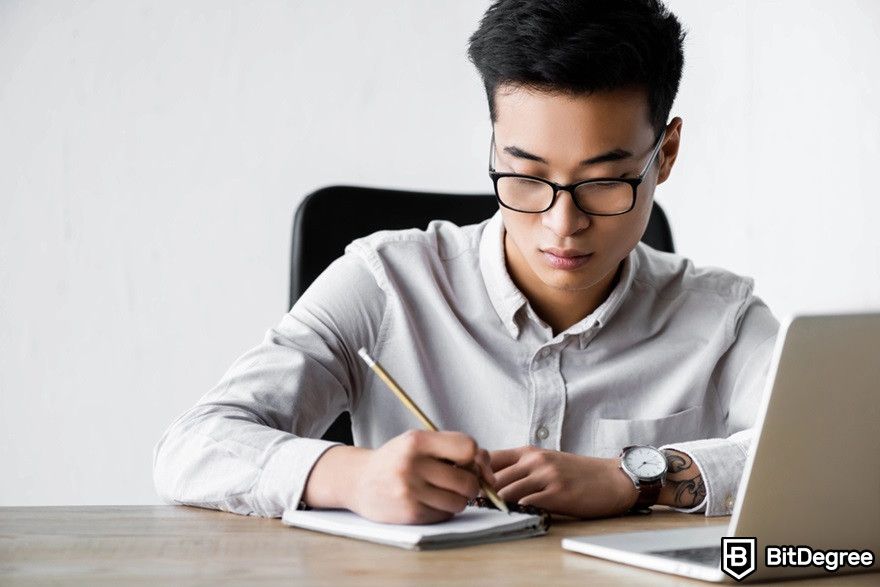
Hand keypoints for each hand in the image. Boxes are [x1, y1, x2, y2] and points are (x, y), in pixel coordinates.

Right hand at [335, 430, 493, 524]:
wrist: (358, 480)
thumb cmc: (396, 459)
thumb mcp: (418, 442)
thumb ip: (452, 449)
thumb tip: (488, 471)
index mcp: (417, 440)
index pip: (468, 447)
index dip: (478, 458)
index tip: (476, 465)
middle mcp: (413, 465)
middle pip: (468, 481)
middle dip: (471, 484)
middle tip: (461, 482)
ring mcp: (410, 491)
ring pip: (459, 502)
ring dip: (458, 500)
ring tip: (443, 492)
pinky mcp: (409, 513)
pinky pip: (444, 515)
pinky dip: (443, 510)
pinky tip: (429, 501)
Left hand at [489, 446, 636, 517]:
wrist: (613, 479)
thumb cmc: (578, 473)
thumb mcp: (546, 461)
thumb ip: (521, 468)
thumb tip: (489, 481)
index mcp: (528, 452)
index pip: (489, 458)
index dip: (475, 473)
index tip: (471, 487)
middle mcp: (535, 460)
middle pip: (493, 477)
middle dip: (481, 493)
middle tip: (475, 506)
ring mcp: (547, 476)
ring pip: (506, 491)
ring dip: (496, 505)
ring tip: (491, 514)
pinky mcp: (558, 493)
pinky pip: (527, 503)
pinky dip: (516, 511)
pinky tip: (513, 516)